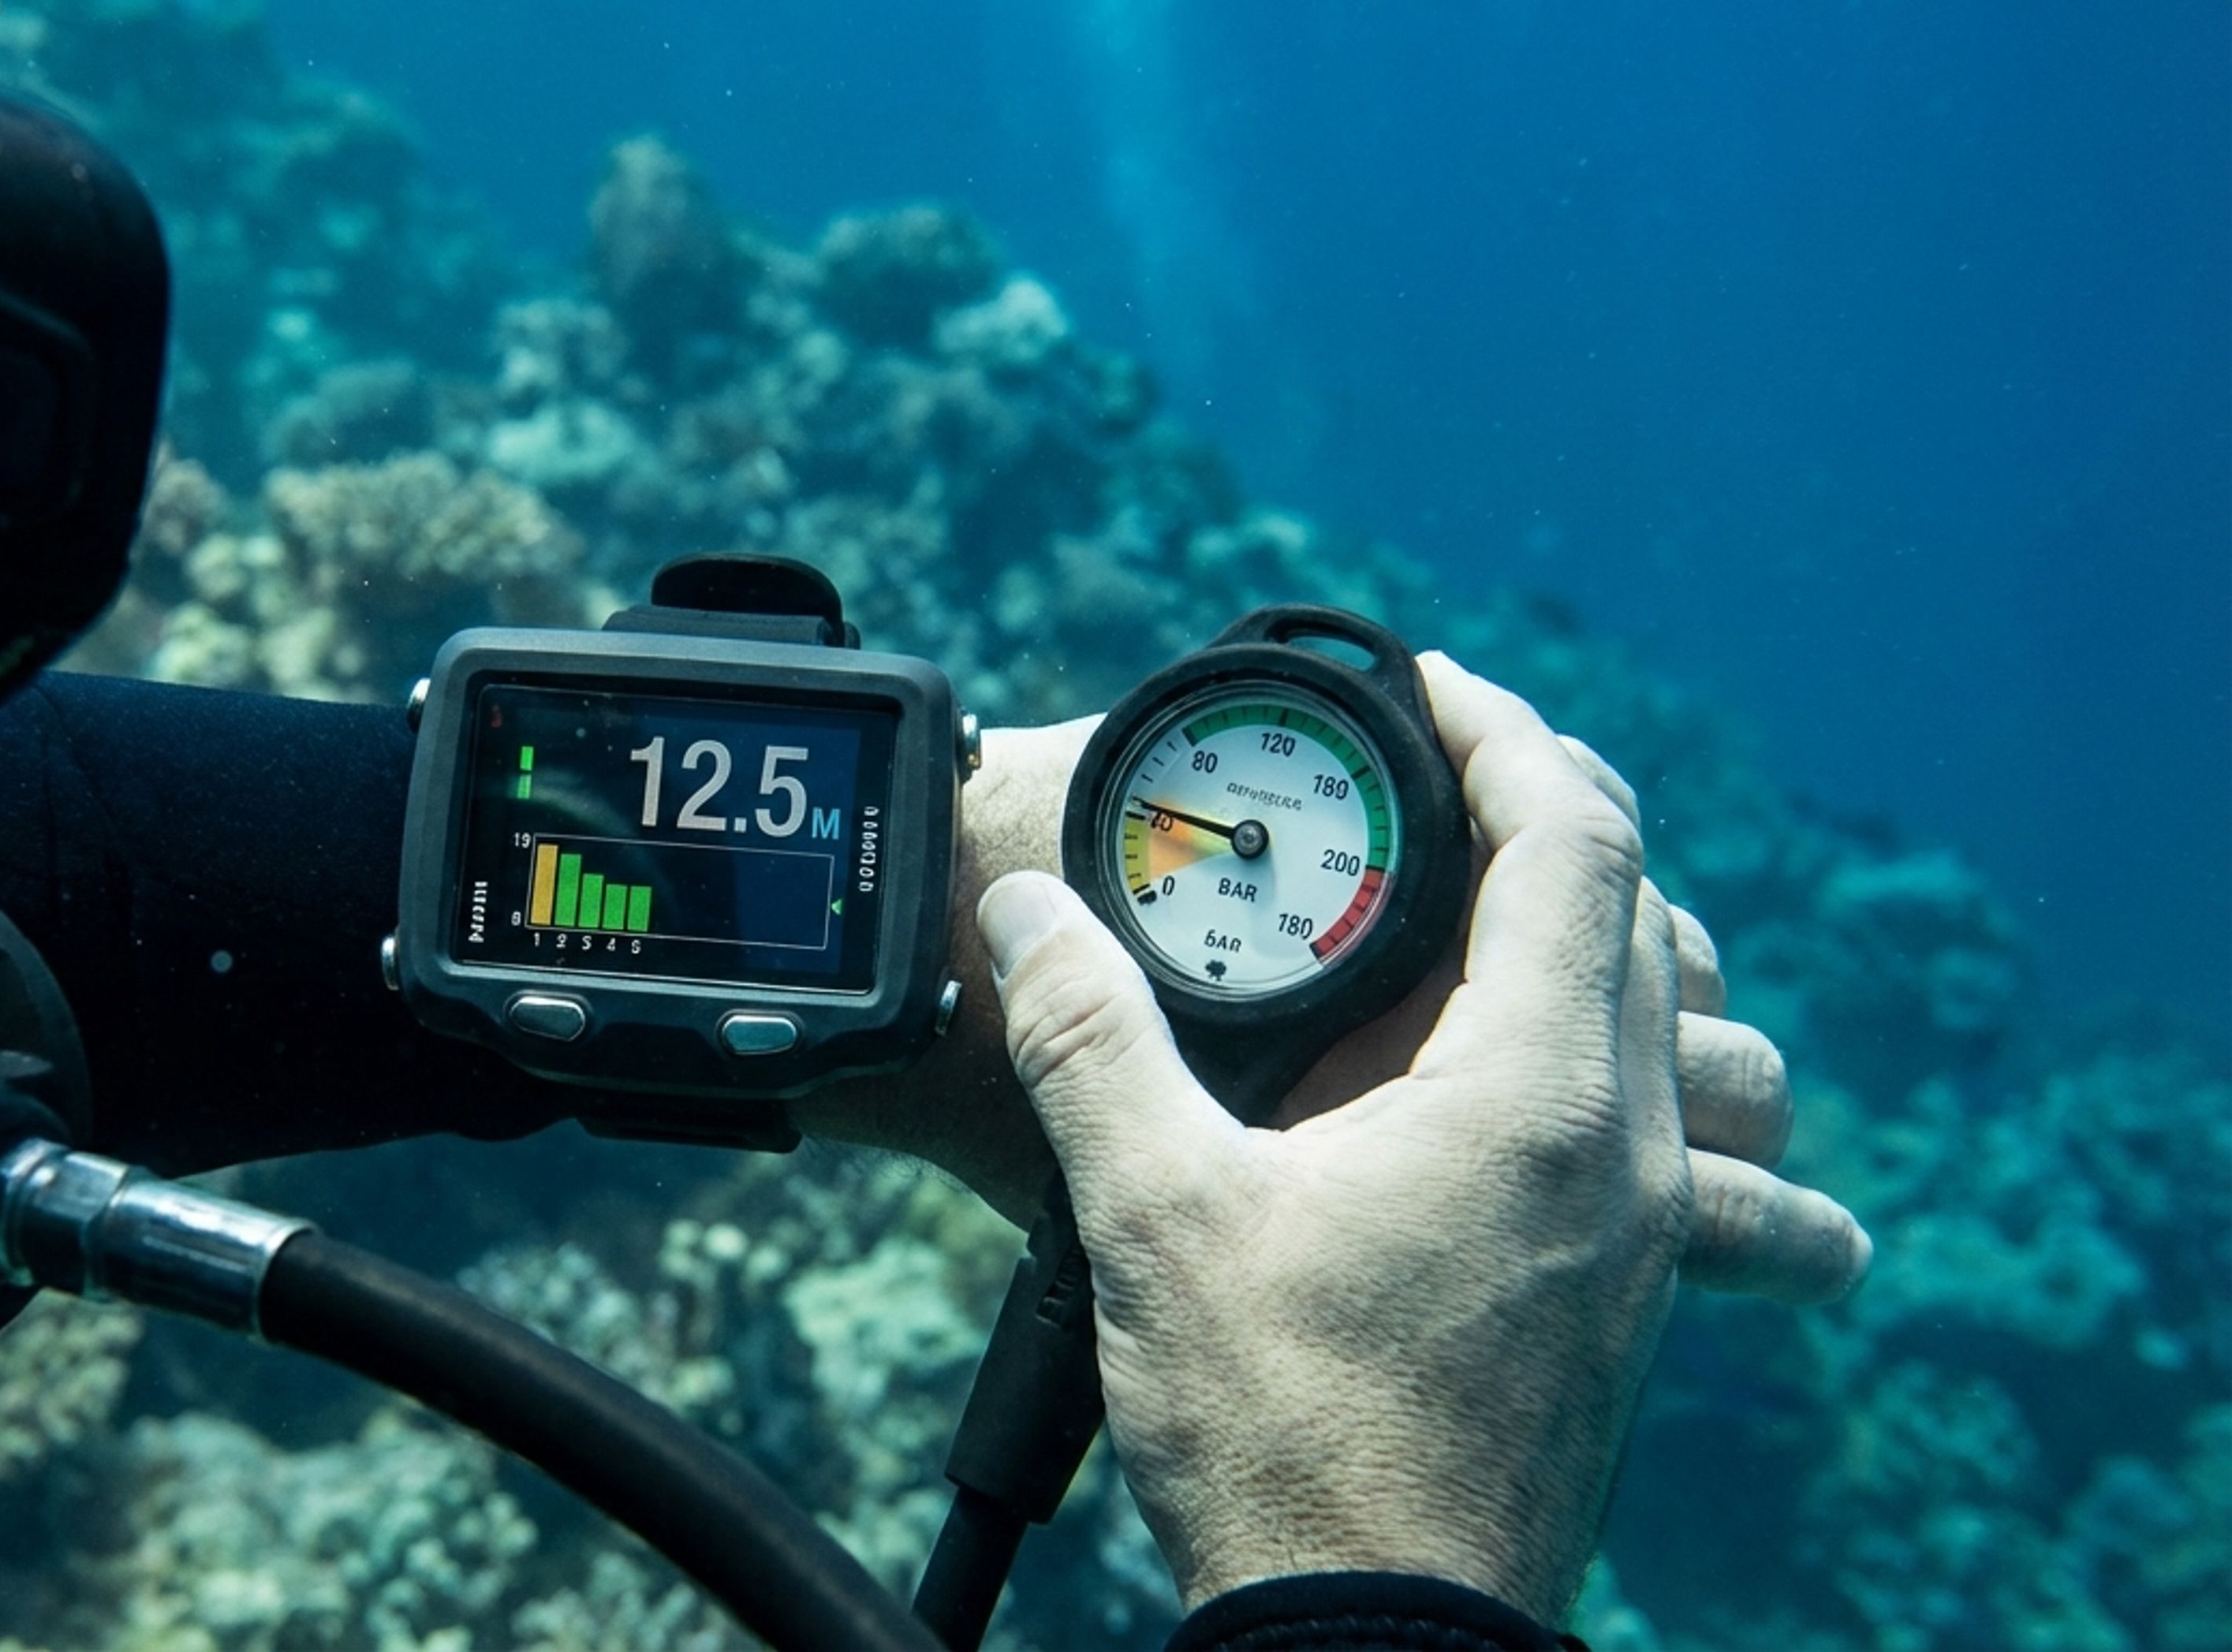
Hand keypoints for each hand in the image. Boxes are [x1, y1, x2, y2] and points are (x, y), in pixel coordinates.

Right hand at [974, 655, 1869, 1618]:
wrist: (1376, 1641)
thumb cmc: (1286, 1434)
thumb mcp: (1154, 1213)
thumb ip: (1088, 1038)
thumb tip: (1017, 910)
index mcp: (1538, 1093)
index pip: (1578, 836)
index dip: (1505, 732)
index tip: (1426, 694)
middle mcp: (1633, 1149)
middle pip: (1646, 910)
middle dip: (1546, 815)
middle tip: (1432, 783)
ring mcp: (1652, 1234)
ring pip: (1687, 1025)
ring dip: (1614, 940)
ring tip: (1508, 917)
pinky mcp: (1636, 1305)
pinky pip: (1686, 1138)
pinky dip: (1637, 1068)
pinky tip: (1563, 1105)